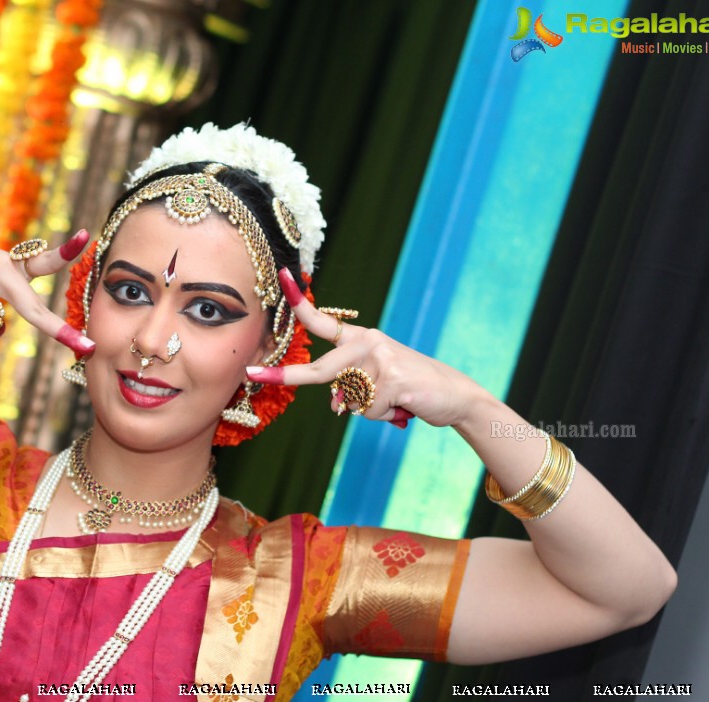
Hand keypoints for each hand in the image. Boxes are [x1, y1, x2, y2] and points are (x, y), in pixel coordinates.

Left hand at [245, 270, 483, 427]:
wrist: (455, 396)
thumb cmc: (409, 390)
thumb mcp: (375, 385)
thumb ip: (350, 388)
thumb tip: (337, 404)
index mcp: (360, 340)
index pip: (324, 321)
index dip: (300, 302)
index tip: (281, 277)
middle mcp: (368, 342)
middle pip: (321, 370)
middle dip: (285, 376)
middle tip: (252, 375)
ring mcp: (381, 358)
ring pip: (350, 401)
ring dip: (370, 411)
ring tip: (394, 401)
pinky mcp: (393, 378)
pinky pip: (368, 410)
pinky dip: (384, 416)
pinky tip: (403, 405)